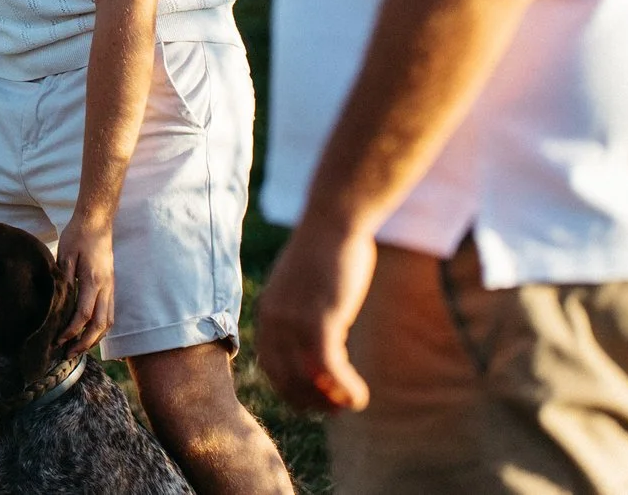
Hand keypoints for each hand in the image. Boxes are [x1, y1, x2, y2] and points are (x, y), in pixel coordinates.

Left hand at [53, 210, 117, 350]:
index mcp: (92, 280)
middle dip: (85, 343)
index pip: (84, 314)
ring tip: (78, 348)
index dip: (71, 331)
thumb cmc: (78, 235)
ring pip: (108, 322)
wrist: (97, 221)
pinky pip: (110, 313)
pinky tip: (90, 333)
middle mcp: (106, 287)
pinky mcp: (111, 286)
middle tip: (68, 353)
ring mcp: (111, 287)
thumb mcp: (65, 254)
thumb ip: (64, 278)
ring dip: (95, 338)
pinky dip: (101, 328)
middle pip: (100, 324)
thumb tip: (58, 302)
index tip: (58, 340)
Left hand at [256, 215, 378, 413]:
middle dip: (311, 401)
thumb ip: (302, 316)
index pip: (270, 366)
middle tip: (334, 408)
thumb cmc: (326, 251)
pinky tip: (360, 397)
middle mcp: (273, 320)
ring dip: (330, 400)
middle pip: (285, 380)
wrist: (334, 219)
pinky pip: (329, 369)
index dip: (291, 389)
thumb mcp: (304, 288)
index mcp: (267, 312)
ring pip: (307, 381)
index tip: (313, 398)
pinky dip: (345, 390)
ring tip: (349, 404)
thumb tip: (315, 344)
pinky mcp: (320, 320)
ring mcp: (294, 321)